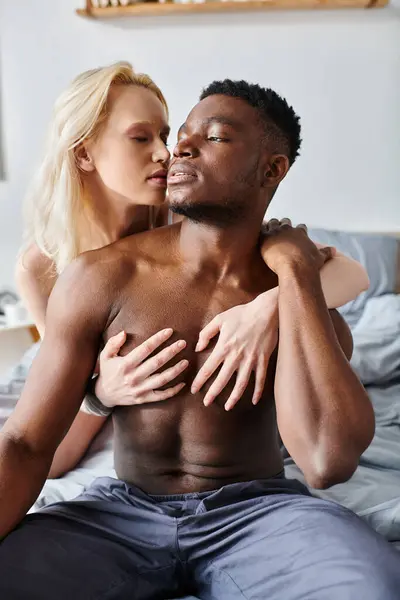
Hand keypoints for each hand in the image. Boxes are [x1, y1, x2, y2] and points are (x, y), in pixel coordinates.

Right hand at [95, 328, 188, 406]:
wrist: (104, 395)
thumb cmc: (107, 371)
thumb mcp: (105, 355)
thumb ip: (113, 343)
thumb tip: (124, 332)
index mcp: (125, 364)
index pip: (145, 349)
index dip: (158, 339)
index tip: (170, 331)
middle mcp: (133, 377)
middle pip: (157, 362)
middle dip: (171, 352)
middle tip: (183, 343)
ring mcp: (140, 389)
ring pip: (162, 379)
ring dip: (175, 370)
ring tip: (186, 361)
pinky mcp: (144, 399)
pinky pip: (161, 396)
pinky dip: (173, 391)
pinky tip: (183, 383)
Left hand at [191, 288, 278, 410]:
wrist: (267, 311)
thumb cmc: (242, 314)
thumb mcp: (220, 319)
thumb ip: (206, 333)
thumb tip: (198, 347)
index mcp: (224, 347)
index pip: (208, 368)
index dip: (199, 381)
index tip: (194, 390)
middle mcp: (236, 356)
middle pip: (222, 380)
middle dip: (213, 393)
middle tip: (206, 403)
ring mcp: (251, 359)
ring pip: (241, 384)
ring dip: (234, 397)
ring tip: (228, 407)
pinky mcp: (263, 360)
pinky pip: (260, 379)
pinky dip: (257, 391)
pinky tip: (254, 401)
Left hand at [260, 218, 334, 274]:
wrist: (296, 269)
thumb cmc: (309, 265)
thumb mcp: (319, 257)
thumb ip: (326, 252)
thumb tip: (335, 250)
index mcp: (301, 232)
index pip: (300, 227)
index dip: (297, 231)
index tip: (295, 235)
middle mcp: (289, 229)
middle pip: (285, 222)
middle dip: (282, 226)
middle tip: (278, 233)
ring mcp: (276, 232)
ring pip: (272, 223)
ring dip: (270, 227)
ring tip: (266, 232)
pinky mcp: (265, 237)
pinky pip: (260, 229)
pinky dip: (259, 231)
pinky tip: (257, 235)